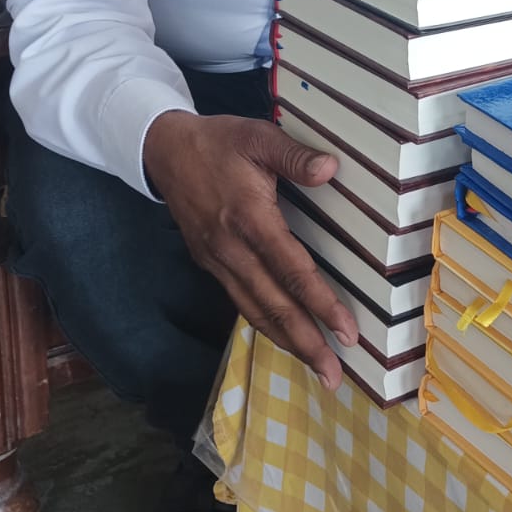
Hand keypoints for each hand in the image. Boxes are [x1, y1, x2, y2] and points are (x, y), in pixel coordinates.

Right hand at [143, 110, 357, 387]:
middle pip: (273, 305)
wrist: (163, 150)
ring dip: (287, 343)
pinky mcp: (210, 263)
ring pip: (255, 311)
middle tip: (334, 376)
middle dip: (305, 343)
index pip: (291, 270)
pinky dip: (265, 325)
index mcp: (249, 218)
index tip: (347, 331)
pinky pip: (241, 301)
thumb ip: (294, 156)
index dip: (320, 303)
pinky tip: (285, 338)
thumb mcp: (258, 136)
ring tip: (317, 369)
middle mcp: (232, 248)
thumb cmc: (218, 141)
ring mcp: (217, 260)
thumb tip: (330, 168)